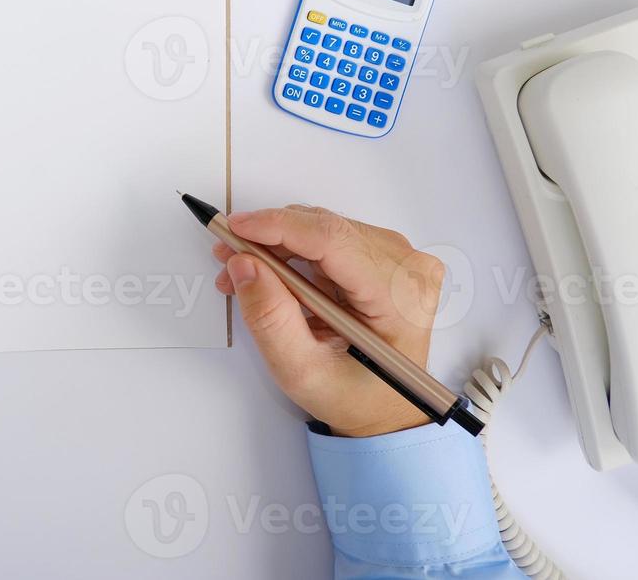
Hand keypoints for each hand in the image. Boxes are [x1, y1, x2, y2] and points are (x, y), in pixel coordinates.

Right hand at [213, 206, 445, 437]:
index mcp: (399, 299)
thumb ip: (270, 319)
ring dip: (280, 244)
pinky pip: (333, 237)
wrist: (385, 410)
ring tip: (248, 273)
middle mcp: (409, 270)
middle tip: (229, 257)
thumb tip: (244, 265)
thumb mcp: (301, 370)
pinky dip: (297, 249)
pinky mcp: (389, 258)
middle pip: (327, 229)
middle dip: (270, 238)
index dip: (279, 227)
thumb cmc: (355, 397)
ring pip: (326, 228)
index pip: (334, 241)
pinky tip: (276, 273)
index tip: (234, 229)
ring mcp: (402, 261)